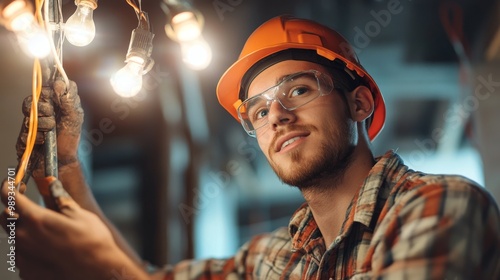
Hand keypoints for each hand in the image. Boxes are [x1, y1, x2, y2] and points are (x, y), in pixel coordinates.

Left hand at [0, 179, 145, 279]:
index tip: (12, 183)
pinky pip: (22, 255)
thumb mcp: (80, 214)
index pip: (9, 197)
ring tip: (48, 232)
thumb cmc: (92, 242)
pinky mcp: (27, 271)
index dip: (8, 187)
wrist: (98, 271)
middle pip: (5, 217)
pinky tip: (49, 249)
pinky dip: (30, 248)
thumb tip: (51, 183)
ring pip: (14, 237)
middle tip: (29, 207)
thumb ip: (60, 198)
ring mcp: (23, 257)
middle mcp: (23, 238)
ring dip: (23, 230)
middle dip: (13, 209)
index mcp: (36, 219)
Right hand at [16, 78, 83, 177]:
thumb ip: (70, 99)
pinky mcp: (23, 137)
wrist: (62, 161)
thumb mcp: (75, 117)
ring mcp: (30, 124)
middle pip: (33, 99)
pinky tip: (44, 141)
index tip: (54, 93)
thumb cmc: (69, 139)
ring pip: (29, 114)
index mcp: (52, 105)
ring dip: (43, 123)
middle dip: (46, 107)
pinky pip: (26, 131)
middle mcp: (38, 112)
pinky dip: (38, 136)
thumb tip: (60, 82)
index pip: (44, 88)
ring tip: (51, 130)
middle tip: (54, 116)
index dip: (47, 89)